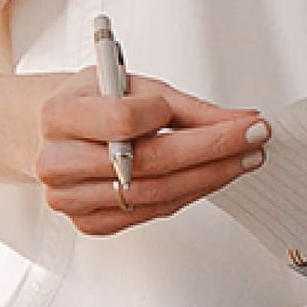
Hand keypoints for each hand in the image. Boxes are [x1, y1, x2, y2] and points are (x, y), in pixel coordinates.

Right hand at [34, 68, 268, 234]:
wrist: (51, 131)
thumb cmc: (94, 101)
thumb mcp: (132, 84)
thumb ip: (185, 106)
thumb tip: (242, 120)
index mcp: (60, 115)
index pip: (123, 119)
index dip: (170, 116)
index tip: (215, 112)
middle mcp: (57, 162)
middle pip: (148, 164)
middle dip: (212, 151)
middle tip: (255, 138)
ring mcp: (70, 199)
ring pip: (154, 194)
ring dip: (209, 177)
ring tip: (245, 159)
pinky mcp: (88, 223)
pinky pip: (149, 213)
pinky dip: (187, 195)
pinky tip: (212, 178)